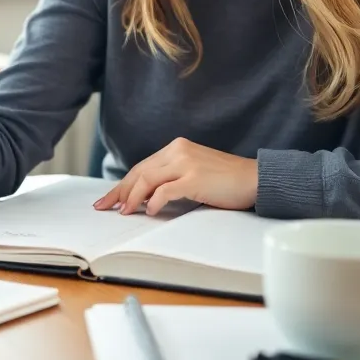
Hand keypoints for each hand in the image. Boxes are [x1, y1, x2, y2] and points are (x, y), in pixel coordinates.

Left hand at [92, 138, 257, 215]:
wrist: (254, 179)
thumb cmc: (225, 181)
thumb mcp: (194, 172)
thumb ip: (171, 178)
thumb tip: (145, 197)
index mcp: (176, 147)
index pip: (142, 166)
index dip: (123, 183)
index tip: (109, 198)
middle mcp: (178, 150)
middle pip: (140, 171)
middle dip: (120, 190)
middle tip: (104, 206)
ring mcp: (186, 162)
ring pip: (148, 179)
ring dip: (133, 197)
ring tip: (124, 212)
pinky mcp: (195, 177)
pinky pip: (165, 190)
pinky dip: (154, 202)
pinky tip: (150, 212)